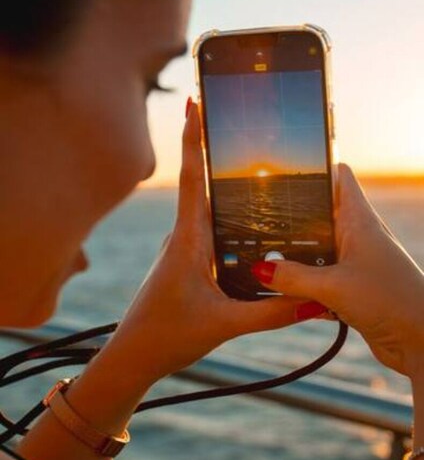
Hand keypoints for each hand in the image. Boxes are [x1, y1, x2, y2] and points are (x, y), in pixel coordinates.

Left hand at [106, 102, 303, 388]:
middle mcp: (183, 236)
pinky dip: (225, 217)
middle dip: (213, 149)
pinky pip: (207, 230)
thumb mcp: (224, 324)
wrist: (133, 356)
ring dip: (220, 184)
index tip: (195, 103)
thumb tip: (313, 301)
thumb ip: (271, 312)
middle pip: (199, 182)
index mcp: (187, 239)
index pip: (191, 178)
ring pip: (205, 207)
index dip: (193, 138)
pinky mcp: (186, 261)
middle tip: (235, 120)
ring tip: (250, 164)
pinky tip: (246, 221)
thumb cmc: (167, 336)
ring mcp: (183, 247)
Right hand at [252, 164, 423, 378]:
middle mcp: (357, 235)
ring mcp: (355, 261)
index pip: (338, 177)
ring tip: (265, 260)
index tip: (283, 172)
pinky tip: (284, 294)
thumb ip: (292, 277)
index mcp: (358, 220)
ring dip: (295, 258)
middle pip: (319, 214)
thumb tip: (260, 268)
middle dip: (292, 219)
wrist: (421, 342)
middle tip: (259, 222)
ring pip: (316, 249)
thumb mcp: (333, 286)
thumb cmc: (391, 302)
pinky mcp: (351, 286)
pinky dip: (303, 283)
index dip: (315, 168)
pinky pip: (320, 277)